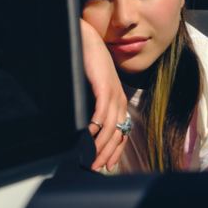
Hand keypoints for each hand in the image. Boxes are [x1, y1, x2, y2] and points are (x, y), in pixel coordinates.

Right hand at [80, 19, 127, 172]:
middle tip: (95, 167)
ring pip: (111, 127)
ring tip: (90, 158)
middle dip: (107, 154)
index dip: (115, 151)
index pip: (122, 133)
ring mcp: (114, 94)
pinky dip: (96, 127)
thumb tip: (85, 128)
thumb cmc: (87, 64)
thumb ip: (93, 107)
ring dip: (100, 146)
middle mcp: (120, 100)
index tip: (105, 165)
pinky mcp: (105, 87)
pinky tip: (89, 137)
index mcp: (118, 101)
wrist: (87, 40)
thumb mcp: (92, 89)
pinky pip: (102, 113)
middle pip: (118, 134)